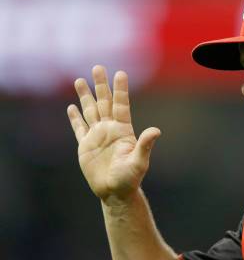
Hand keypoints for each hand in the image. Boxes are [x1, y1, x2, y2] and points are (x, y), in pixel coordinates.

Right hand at [67, 65, 160, 203]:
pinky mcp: (85, 146)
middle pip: (104, 102)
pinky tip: (72, 107)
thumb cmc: (130, 178)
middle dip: (101, 85)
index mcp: (123, 130)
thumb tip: (157, 130)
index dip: (120, 89)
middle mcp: (110, 130)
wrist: (115, 192)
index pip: (121, 105)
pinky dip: (75, 118)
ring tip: (80, 80)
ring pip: (90, 111)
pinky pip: (79, 128)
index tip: (120, 73)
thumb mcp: (139, 161)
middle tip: (98, 67)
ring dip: (85, 96)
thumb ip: (145, 145)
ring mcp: (97, 136)